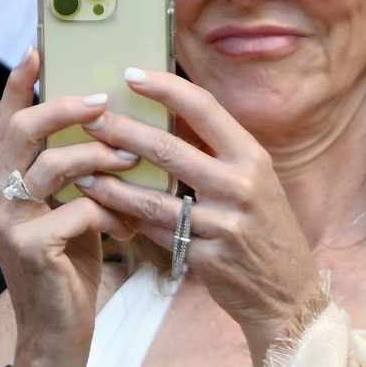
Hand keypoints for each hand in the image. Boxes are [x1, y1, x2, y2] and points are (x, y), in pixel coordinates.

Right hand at [0, 51, 141, 360]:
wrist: (58, 329)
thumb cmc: (72, 262)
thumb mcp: (71, 207)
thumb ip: (76, 171)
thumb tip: (114, 122)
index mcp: (3, 177)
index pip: (6, 119)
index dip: (19, 83)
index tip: (38, 48)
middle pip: (23, 130)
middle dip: (66, 109)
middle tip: (105, 101)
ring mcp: (7, 221)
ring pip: (54, 166)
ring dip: (101, 159)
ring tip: (131, 162)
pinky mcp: (30, 248)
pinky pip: (80, 210)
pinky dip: (113, 213)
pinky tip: (131, 227)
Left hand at [74, 69, 321, 358]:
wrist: (288, 292)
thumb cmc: (265, 229)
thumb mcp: (256, 182)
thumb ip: (217, 153)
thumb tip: (168, 114)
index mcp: (253, 158)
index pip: (205, 109)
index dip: (166, 88)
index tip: (129, 74)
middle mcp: (241, 186)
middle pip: (169, 150)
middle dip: (120, 131)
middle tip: (85, 117)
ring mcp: (225, 224)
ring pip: (152, 197)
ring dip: (109, 182)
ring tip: (77, 168)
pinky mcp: (207, 258)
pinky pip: (156, 233)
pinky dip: (127, 220)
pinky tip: (101, 209)